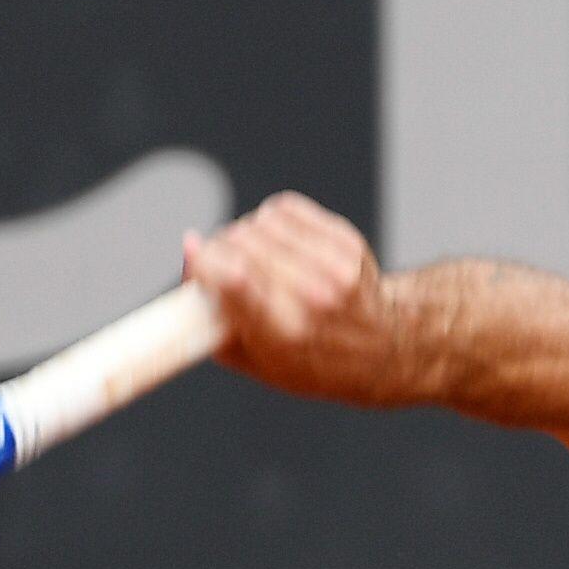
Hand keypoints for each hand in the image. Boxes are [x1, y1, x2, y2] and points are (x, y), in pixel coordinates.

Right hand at [183, 192, 419, 407]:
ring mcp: (334, 267)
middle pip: (240, 243)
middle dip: (220, 248)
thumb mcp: (251, 359)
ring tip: (255, 258)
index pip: (233, 276)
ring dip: (246, 234)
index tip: (195, 260)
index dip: (203, 260)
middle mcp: (312, 298)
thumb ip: (210, 314)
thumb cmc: (308, 360)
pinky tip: (277, 242)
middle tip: (223, 265)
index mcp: (284, 333)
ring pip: (260, 221)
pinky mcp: (345, 242)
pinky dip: (271, 220)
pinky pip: (285, 208)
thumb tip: (189, 251)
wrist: (380, 350)